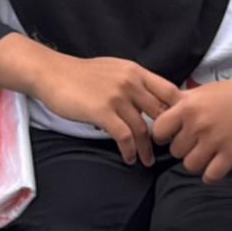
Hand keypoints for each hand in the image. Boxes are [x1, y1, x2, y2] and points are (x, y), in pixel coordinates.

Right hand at [15, 48, 182, 164]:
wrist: (52, 73)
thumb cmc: (80, 74)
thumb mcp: (113, 69)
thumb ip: (133, 82)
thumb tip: (149, 98)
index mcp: (136, 71)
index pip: (169, 91)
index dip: (179, 111)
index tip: (180, 128)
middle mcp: (131, 82)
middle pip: (161, 112)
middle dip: (166, 135)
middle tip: (166, 150)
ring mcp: (117, 97)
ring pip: (143, 129)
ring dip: (147, 149)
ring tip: (146, 161)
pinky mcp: (103, 111)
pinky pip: (125, 136)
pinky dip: (130, 151)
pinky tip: (129, 158)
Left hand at [148, 70, 231, 182]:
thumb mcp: (202, 92)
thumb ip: (181, 103)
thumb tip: (160, 109)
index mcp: (187, 107)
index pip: (158, 130)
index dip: (164, 136)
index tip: (173, 136)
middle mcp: (198, 124)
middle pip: (175, 151)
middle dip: (185, 149)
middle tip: (199, 143)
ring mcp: (215, 140)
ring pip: (190, 166)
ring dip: (198, 163)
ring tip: (209, 154)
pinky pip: (210, 176)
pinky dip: (212, 175)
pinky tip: (217, 166)